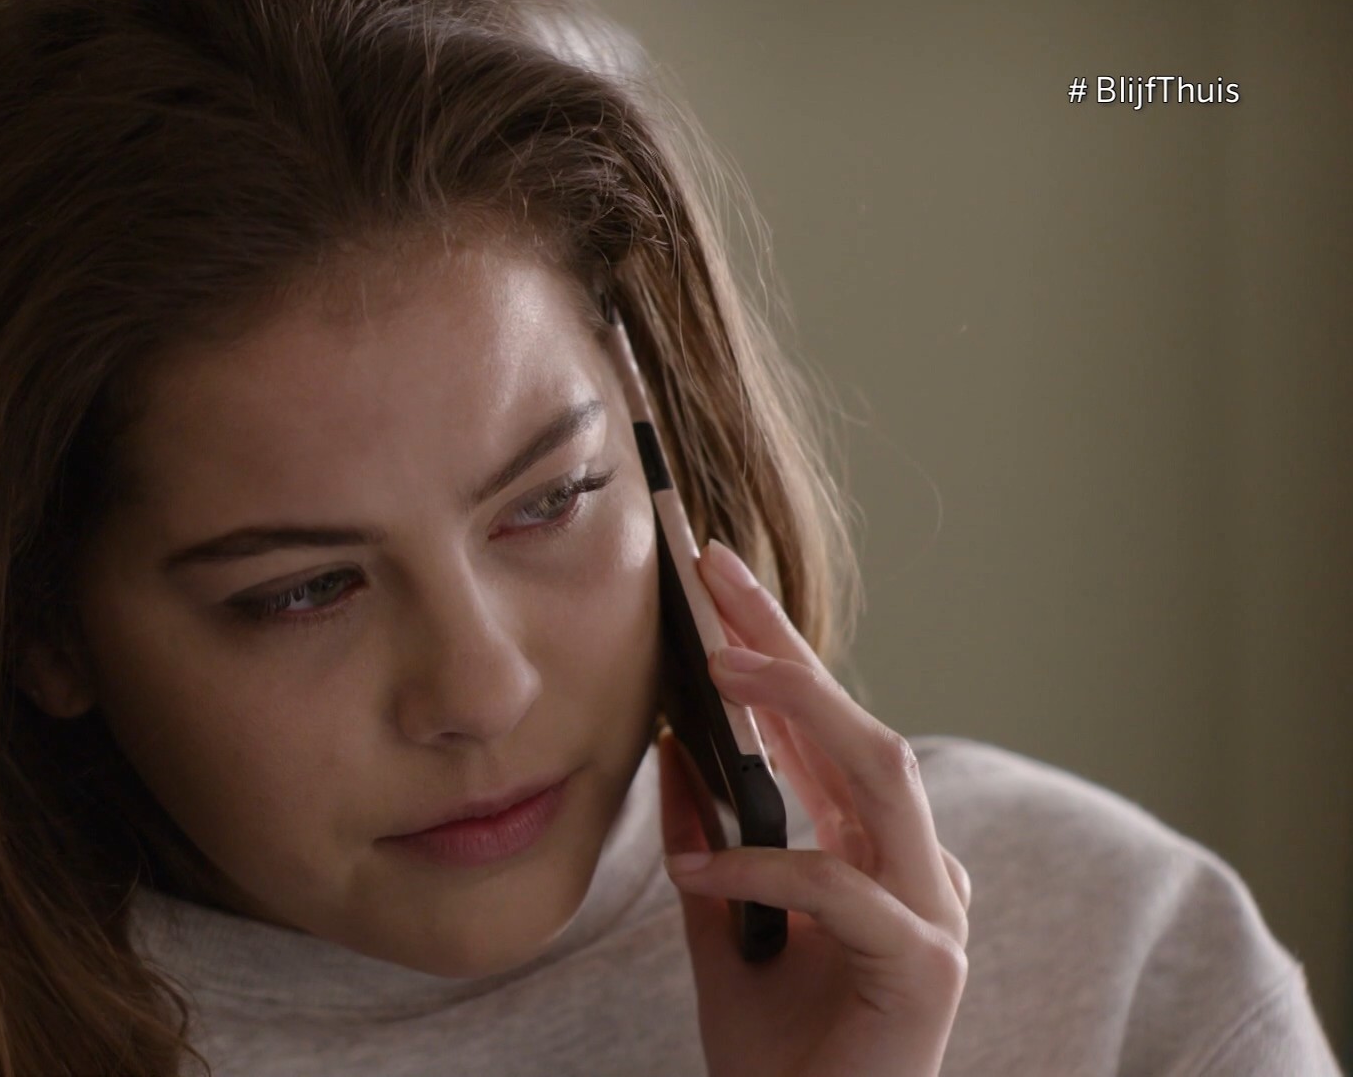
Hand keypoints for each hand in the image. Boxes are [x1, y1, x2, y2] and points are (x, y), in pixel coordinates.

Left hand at [658, 538, 971, 1076]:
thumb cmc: (779, 1052)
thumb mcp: (719, 927)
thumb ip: (706, 842)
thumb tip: (671, 747)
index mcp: (869, 853)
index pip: (822, 732)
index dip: (776, 651)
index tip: (716, 583)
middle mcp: (914, 868)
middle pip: (860, 726)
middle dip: (789, 645)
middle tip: (717, 577)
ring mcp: (934, 912)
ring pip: (884, 776)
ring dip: (799, 710)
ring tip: (717, 671)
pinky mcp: (927, 965)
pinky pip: (844, 888)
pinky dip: (764, 869)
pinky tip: (694, 870)